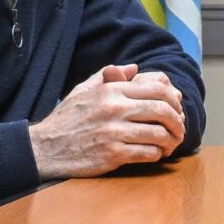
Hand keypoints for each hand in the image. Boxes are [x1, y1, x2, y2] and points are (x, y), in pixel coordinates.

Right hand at [29, 64, 186, 178]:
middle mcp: (115, 109)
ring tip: (171, 143)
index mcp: (111, 91)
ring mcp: (114, 132)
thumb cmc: (66, 119)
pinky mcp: (112, 155)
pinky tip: (156, 154)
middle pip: (163, 110)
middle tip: (180, 128)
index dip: (174, 99)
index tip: (177, 108)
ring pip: (159, 133)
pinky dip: (157, 154)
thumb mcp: (83, 90)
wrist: (43, 148)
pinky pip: (147, 153)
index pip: (157, 88)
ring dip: (171, 140)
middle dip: (178, 120)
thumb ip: (109, 76)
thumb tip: (134, 68)